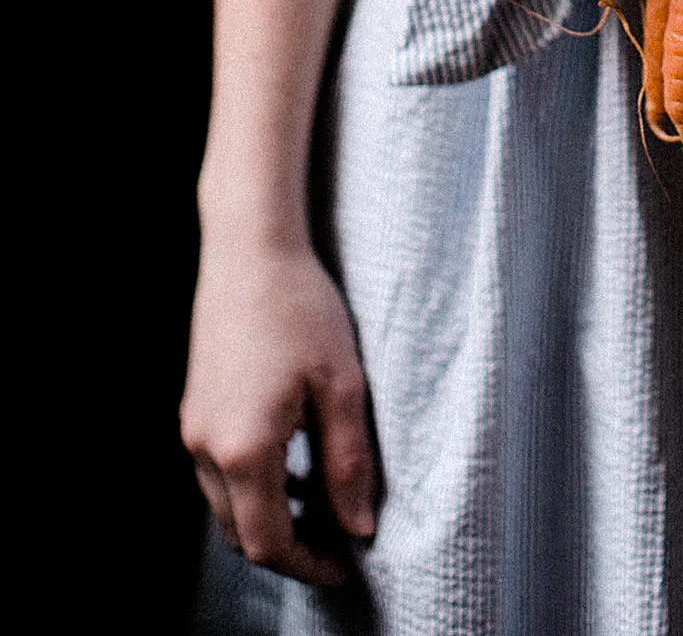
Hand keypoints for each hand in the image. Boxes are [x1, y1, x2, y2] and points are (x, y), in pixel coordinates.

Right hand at [181, 238, 376, 585]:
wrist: (251, 249)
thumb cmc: (301, 307)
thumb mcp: (342, 384)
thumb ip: (348, 463)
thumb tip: (358, 527)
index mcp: (244, 449)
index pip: (269, 542)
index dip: (309, 564)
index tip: (346, 563)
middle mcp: (206, 448)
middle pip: (242, 532)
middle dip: (289, 546)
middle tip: (338, 537)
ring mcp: (194, 428)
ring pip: (226, 505)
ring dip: (269, 515)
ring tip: (321, 500)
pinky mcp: (195, 408)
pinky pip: (218, 471)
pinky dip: (251, 484)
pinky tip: (292, 461)